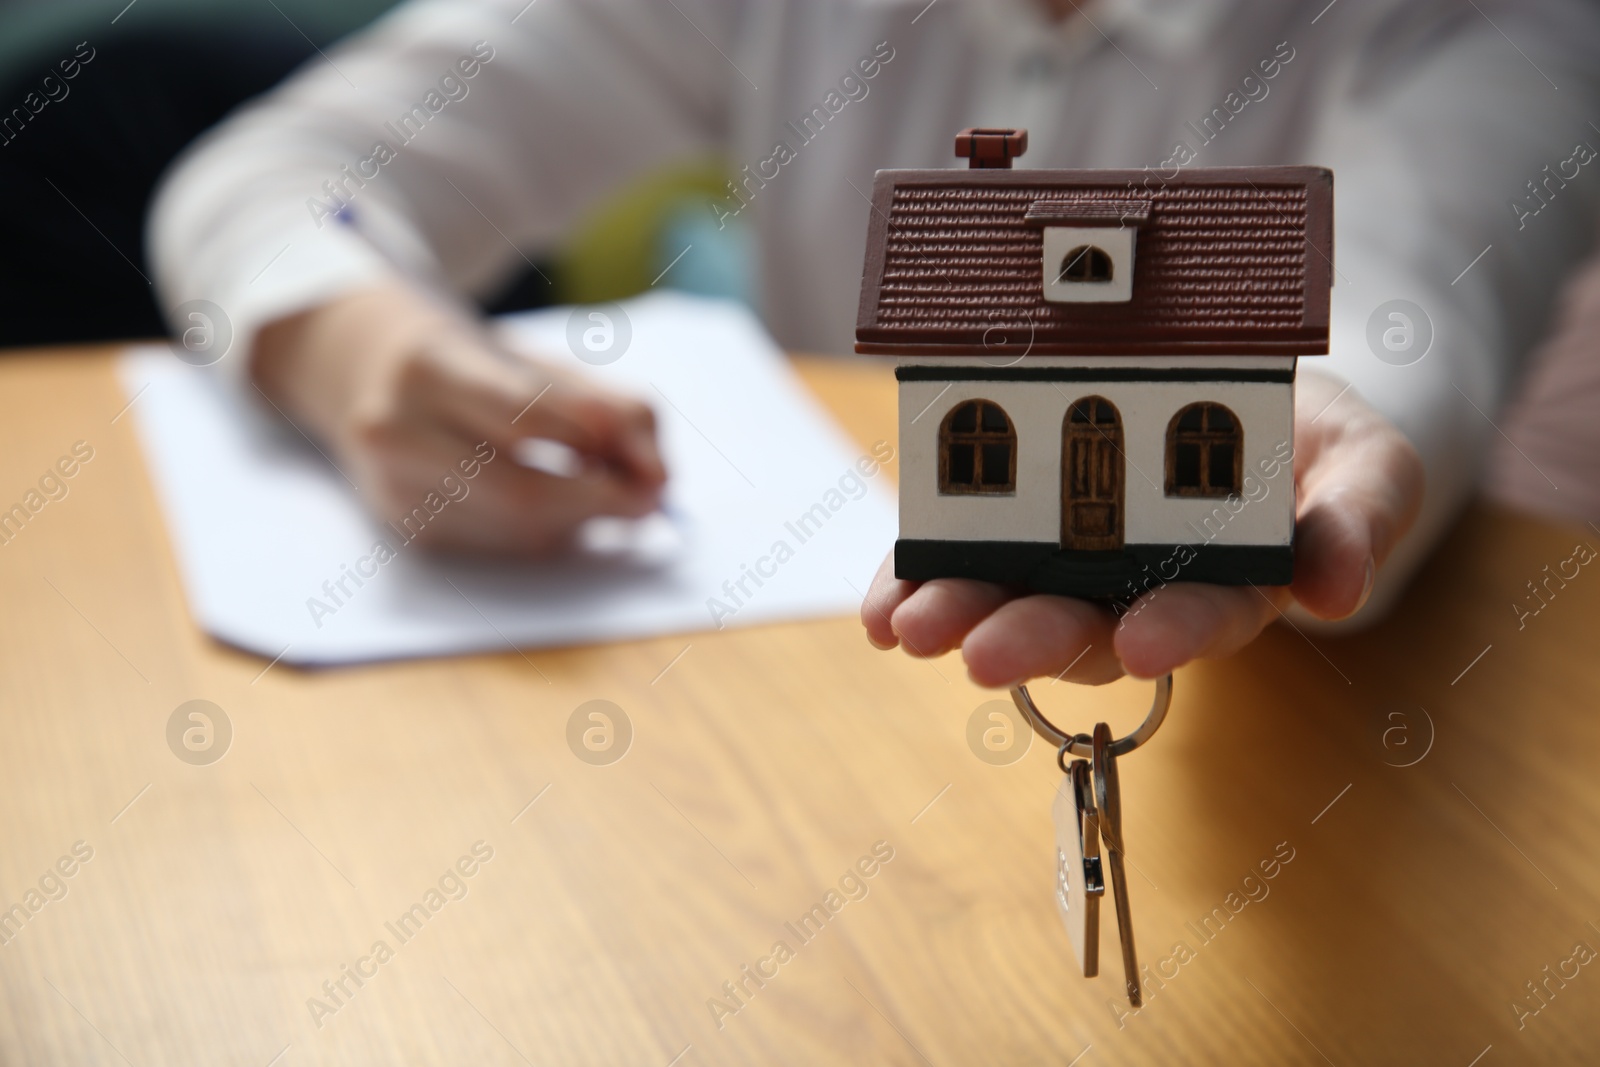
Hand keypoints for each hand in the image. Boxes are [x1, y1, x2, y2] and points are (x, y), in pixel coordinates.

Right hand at [251, 280, 665, 554]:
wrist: (371, 378)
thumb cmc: (478, 369)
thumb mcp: (539, 363)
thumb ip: (611, 407)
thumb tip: (659, 477)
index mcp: (430, 365)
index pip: (524, 413)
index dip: (597, 443)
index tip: (653, 465)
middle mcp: (395, 430)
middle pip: (519, 490)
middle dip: (600, 501)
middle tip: (650, 500)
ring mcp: (394, 490)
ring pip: (515, 530)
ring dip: (582, 522)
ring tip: (607, 496)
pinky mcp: (407, 532)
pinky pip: (501, 549)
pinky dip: (549, 536)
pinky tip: (561, 512)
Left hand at [860, 370, 1423, 684]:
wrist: (1250, 393)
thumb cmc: (1311, 441)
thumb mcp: (1366, 463)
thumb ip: (1362, 518)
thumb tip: (1341, 591)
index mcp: (1230, 584)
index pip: (1202, 616)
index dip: (1173, 630)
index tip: (1143, 643)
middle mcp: (1141, 589)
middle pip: (1087, 625)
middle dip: (1034, 640)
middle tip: (984, 653)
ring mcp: (1071, 562)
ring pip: (1013, 598)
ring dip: (961, 614)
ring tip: (911, 626)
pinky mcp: (1011, 526)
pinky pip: (962, 554)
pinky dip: (918, 578)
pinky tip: (882, 606)